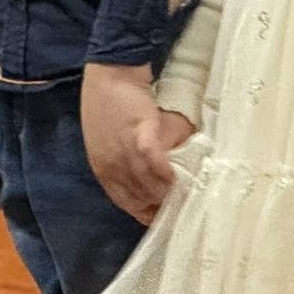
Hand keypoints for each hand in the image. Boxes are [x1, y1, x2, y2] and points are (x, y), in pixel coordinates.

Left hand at [81, 62, 191, 225]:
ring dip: (169, 195)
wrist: (112, 75)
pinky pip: (157, 166)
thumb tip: (167, 171)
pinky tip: (181, 180)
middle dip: (161, 209)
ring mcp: (125, 156)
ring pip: (151, 187)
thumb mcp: (115, 141)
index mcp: (104, 171)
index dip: (146, 214)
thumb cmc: (114, 104)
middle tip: (182, 210)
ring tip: (189, 197)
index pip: (127, 203)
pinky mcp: (141, 139)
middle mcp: (112, 169)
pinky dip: (169, 176)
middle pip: (140, 201)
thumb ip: (137, 160)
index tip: (163, 219)